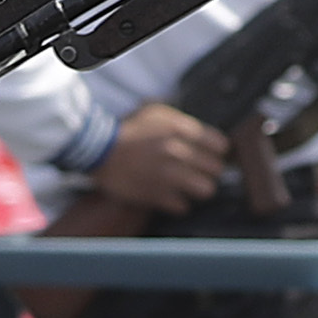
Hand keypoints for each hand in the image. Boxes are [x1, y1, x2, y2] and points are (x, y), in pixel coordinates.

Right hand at [92, 102, 227, 210]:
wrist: (97, 149)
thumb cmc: (127, 130)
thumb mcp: (155, 112)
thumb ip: (182, 121)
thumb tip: (202, 132)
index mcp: (181, 130)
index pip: (221, 146)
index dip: (216, 151)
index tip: (209, 155)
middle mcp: (178, 152)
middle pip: (216, 169)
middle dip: (209, 170)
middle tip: (198, 171)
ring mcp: (167, 175)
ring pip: (206, 189)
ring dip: (198, 188)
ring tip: (190, 187)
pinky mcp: (155, 194)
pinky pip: (182, 206)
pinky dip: (178, 203)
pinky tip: (171, 197)